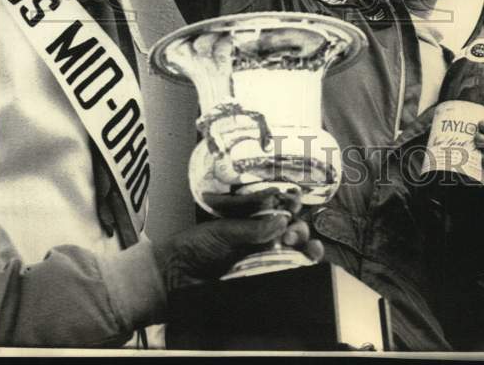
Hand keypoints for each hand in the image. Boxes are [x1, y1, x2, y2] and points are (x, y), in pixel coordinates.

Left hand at [152, 189, 322, 291]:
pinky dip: (302, 266)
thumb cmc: (193, 248)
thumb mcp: (222, 230)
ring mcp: (262, 262)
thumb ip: (251, 227)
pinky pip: (286, 274)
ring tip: (308, 247)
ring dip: (307, 247)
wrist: (174, 280)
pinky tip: (309, 260)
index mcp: (249, 223)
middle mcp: (259, 241)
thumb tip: (281, 220)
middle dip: (299, 229)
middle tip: (293, 232)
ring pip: (294, 253)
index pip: (277, 212)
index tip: (294, 203)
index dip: (289, 206)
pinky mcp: (260, 281)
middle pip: (290, 232)